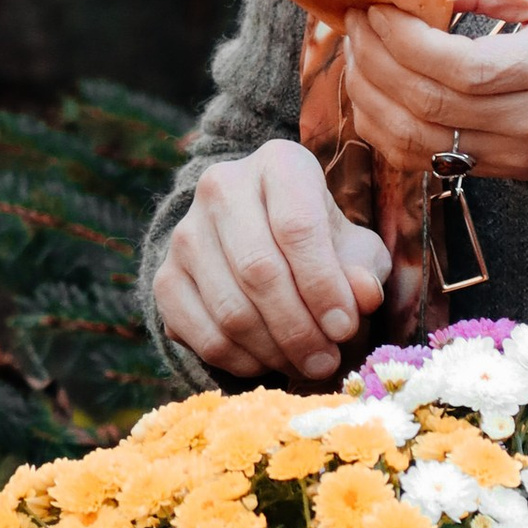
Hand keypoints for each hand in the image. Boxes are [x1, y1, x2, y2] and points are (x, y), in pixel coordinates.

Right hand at [154, 139, 389, 382]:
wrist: (260, 236)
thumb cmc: (318, 241)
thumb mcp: (353, 246)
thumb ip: (363, 269)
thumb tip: (363, 296)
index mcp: (278, 164)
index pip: (297, 227)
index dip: (324, 286)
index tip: (345, 328)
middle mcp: (221, 187)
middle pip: (258, 270)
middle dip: (299, 328)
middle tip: (327, 361)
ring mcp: (185, 233)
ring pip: (230, 309)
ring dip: (274, 350)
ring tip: (305, 363)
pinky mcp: (164, 276)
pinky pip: (202, 333)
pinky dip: (240, 361)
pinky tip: (268, 361)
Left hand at [340, 0, 527, 183]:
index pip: (465, 67)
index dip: (407, 40)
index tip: (380, 8)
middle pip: (431, 103)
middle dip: (377, 59)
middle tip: (356, 21)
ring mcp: (515, 154)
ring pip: (418, 139)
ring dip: (371, 94)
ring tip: (357, 51)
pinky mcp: (497, 171)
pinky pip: (422, 159)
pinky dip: (384, 127)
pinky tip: (372, 91)